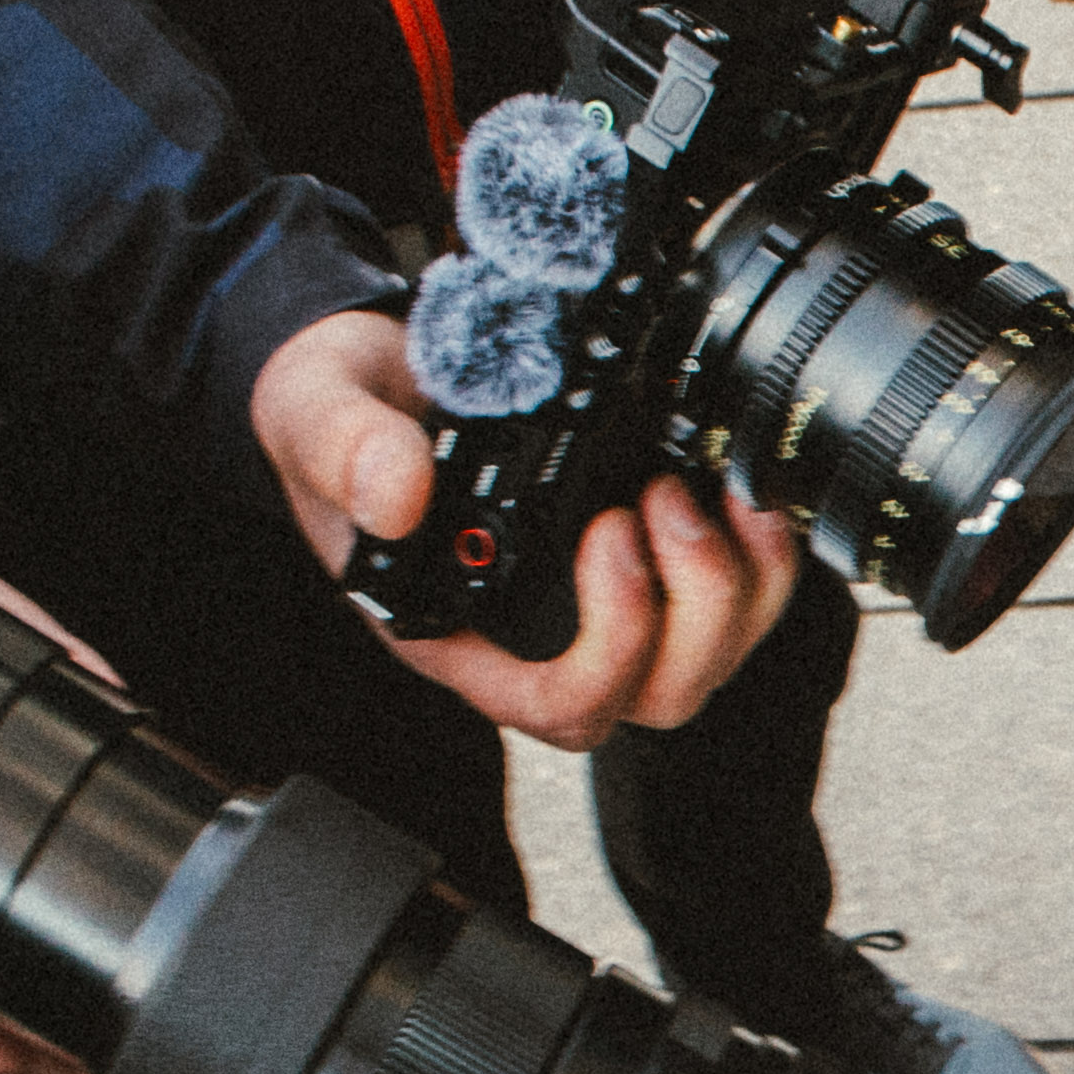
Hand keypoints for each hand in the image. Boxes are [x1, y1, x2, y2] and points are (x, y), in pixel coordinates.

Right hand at [254, 314, 801, 749]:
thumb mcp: (314, 408)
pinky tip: (737, 489)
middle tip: (663, 502)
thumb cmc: (340, 411)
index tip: (607, 537)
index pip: (558, 705)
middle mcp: (537, 640)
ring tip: (693, 487)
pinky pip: (731, 607)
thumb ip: (343, 447)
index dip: (612, 651)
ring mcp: (599, 607)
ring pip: (708, 659)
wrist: (374, 368)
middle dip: (694, 611)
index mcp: (459, 633)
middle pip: (657, 696)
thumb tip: (399, 494)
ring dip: (734, 585)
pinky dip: (760, 560)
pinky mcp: (645, 562)